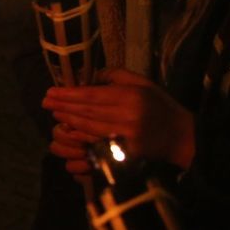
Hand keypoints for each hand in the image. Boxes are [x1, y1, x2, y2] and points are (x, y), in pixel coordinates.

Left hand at [42, 68, 195, 169]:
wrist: (184, 138)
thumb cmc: (162, 107)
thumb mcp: (144, 83)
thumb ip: (117, 76)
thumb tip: (90, 74)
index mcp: (131, 96)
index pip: (91, 95)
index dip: (68, 94)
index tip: (51, 92)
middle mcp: (127, 116)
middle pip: (87, 111)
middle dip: (63, 107)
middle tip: (46, 102)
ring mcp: (126, 137)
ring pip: (89, 128)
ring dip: (69, 121)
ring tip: (54, 113)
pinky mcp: (126, 154)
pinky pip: (98, 144)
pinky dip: (82, 138)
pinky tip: (70, 132)